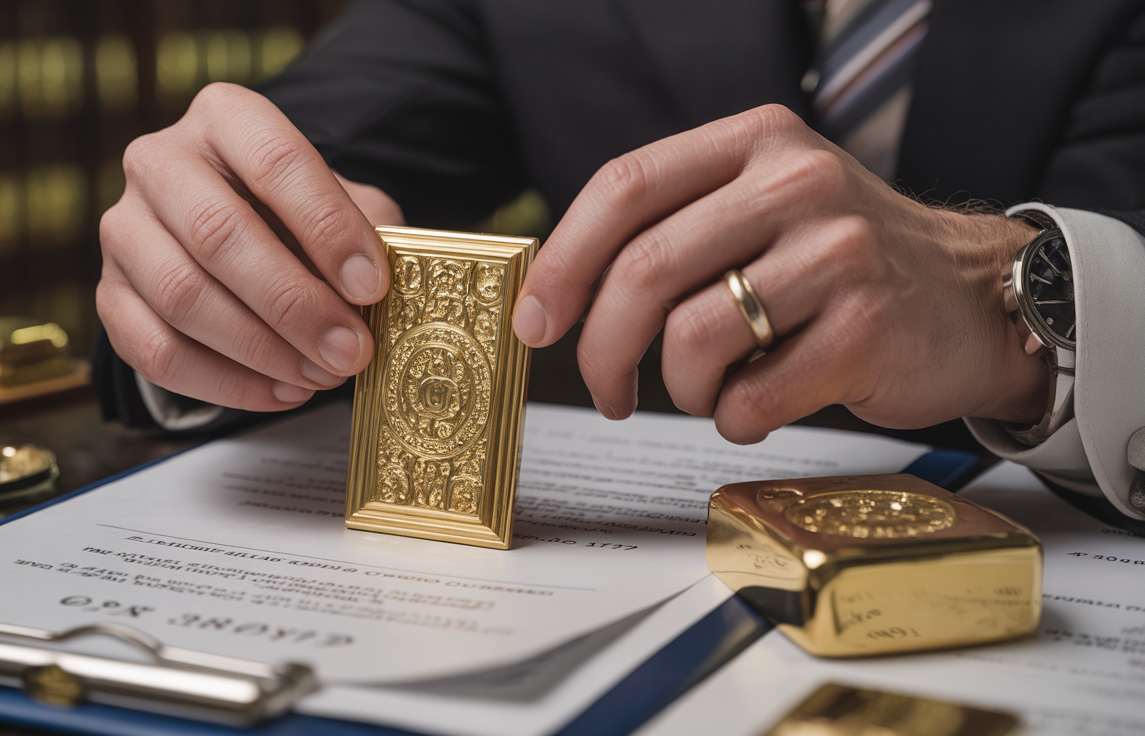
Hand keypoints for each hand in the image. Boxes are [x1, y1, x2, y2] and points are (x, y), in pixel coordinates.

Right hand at [98, 83, 403, 411]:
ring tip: (320, 375)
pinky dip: (225, 384)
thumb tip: (374, 293)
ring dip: (261, 350)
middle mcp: (160, 163)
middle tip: (348, 350)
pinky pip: (156, 351)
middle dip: (293, 303)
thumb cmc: (296, 217)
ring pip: (181, 296)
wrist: (231, 236)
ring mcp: (124, 229)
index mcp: (224, 118)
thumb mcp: (343, 204)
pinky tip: (281, 391)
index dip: (327, 226)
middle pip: (218, 233)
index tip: (371, 286)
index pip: (275, 159)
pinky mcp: (108, 295)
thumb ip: (364, 233)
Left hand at [513, 104, 1047, 442]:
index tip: (535, 322)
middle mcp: (797, 182)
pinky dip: (736, 418)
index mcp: (754, 142)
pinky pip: (753, 397)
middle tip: (605, 391)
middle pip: (644, 272)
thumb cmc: (842, 263)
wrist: (975, 297)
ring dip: (680, 389)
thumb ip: (676, 227)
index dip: (562, 261)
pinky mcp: (869, 328)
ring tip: (707, 390)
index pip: (623, 187)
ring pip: (693, 340)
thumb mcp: (764, 207)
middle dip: (601, 350)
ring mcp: (839, 253)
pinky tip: (760, 404)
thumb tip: (559, 294)